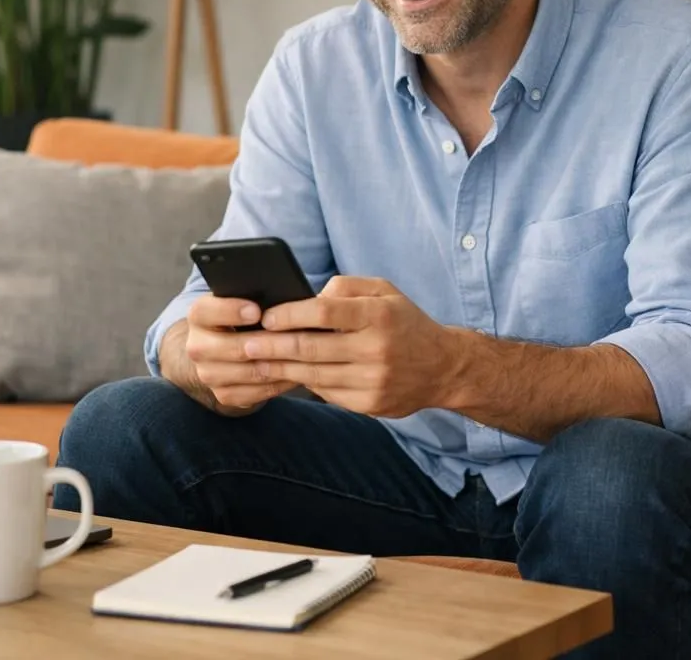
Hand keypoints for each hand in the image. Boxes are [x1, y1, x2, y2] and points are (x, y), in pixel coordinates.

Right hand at [176, 295, 298, 413]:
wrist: (223, 348)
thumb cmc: (241, 317)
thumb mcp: (240, 300)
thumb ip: (252, 295)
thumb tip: (279, 295)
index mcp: (199, 316)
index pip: (206, 311)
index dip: (231, 310)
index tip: (257, 311)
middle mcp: (197, 346)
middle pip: (230, 347)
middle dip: (264, 343)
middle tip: (292, 337)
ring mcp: (207, 374)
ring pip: (247, 373)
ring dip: (276, 365)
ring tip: (301, 356)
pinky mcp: (222, 395)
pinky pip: (254, 393)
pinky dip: (276, 384)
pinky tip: (294, 373)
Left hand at [240, 276, 457, 417]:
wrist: (444, 368)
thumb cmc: (405, 323)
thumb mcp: (385, 291)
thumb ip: (346, 287)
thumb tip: (308, 297)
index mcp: (379, 315)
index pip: (324, 313)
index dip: (289, 315)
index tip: (265, 317)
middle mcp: (376, 349)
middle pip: (312, 348)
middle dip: (273, 346)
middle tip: (246, 344)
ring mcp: (373, 380)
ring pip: (314, 374)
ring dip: (280, 369)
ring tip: (256, 362)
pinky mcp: (370, 404)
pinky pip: (327, 393)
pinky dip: (304, 383)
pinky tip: (287, 376)